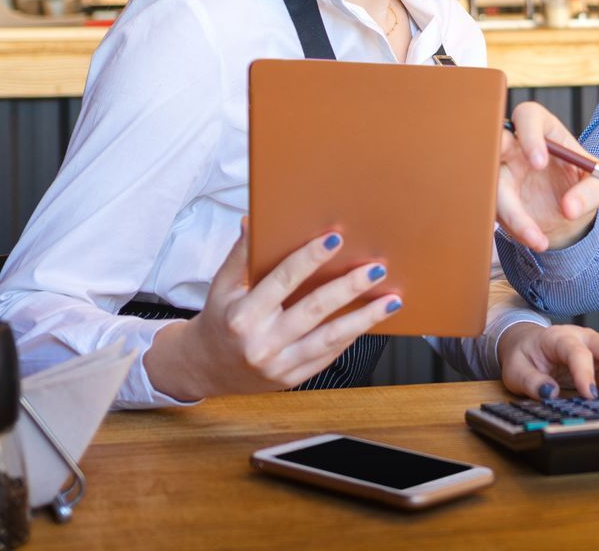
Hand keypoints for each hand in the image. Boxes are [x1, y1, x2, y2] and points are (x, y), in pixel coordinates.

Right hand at [143, 220, 400, 400]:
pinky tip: (370, 318)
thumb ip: (240, 255)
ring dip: (365, 318)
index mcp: (243, 315)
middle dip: (349, 287)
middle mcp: (262, 343)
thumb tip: (252, 220)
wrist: (206, 368)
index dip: (309, 258)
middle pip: (314, 309)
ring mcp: (279, 365)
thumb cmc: (220, 318)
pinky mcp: (292, 379)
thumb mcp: (222, 286)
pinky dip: (351, 336)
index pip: (282, 280)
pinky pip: (328, 355)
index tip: (335, 239)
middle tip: (376, 268)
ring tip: (392, 300)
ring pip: (330, 338)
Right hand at [496, 101, 598, 251]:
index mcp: (543, 129)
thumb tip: (570, 207)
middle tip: (514, 194)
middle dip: (494, 162)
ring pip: (491, 185)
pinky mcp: (496, 196)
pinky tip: (535, 239)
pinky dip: (514, 227)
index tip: (538, 163)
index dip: (528, 136)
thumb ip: (591, 191)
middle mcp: (516, 146)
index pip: (527, 117)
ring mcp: (502, 171)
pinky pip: (495, 209)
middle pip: (492, 143)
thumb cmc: (584, 184)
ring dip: (511, 214)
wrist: (570, 211)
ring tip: (538, 238)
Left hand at [497, 323, 598, 399]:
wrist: (527, 344)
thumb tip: (550, 393)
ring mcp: (596, 347)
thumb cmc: (523, 356)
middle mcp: (583, 338)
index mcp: (559, 337)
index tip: (589, 394)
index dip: (585, 372)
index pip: (576, 351)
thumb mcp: (515, 371)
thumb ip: (531, 382)